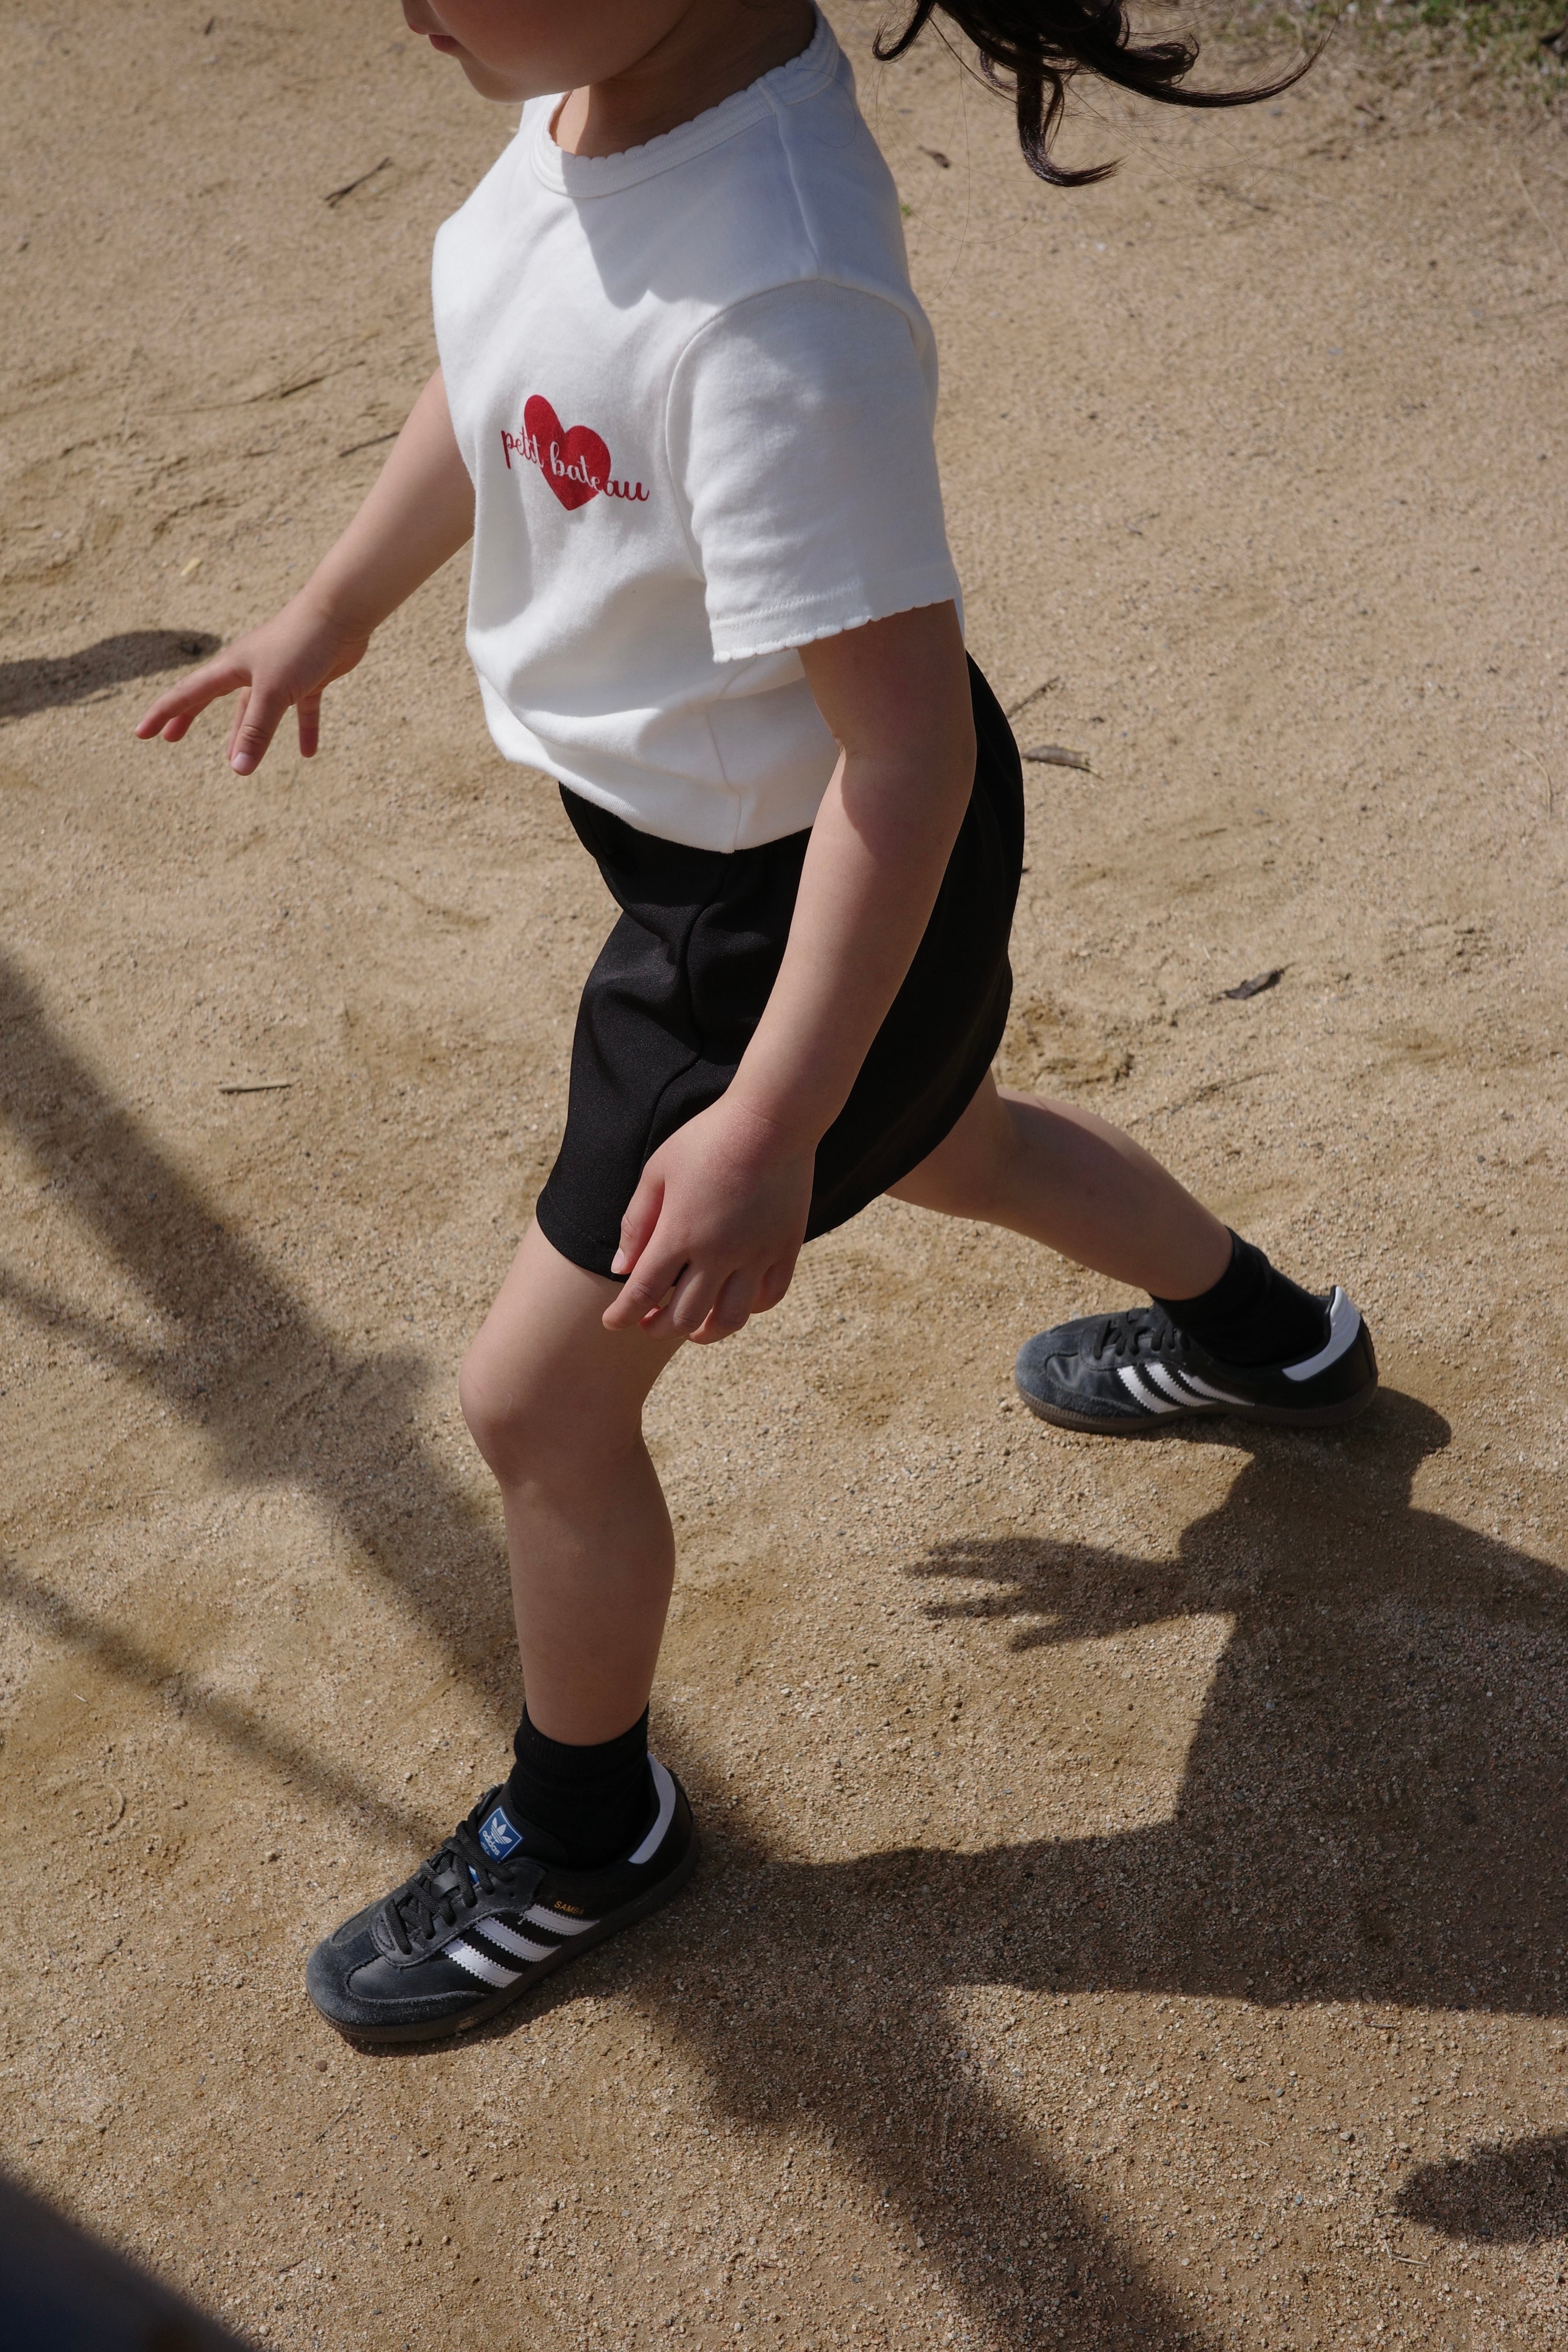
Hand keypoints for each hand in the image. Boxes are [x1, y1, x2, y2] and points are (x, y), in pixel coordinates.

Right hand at [134, 591, 371, 773]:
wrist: (340, 612)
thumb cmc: (300, 645)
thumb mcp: (272, 692)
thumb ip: (256, 730)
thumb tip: (238, 769)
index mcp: (231, 668)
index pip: (187, 694)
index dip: (163, 714)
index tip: (141, 733)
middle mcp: (250, 669)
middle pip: (212, 699)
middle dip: (190, 718)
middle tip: (171, 737)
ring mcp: (280, 673)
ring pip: (257, 711)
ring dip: (246, 735)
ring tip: (237, 762)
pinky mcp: (309, 677)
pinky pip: (303, 710)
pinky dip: (304, 729)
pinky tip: (309, 753)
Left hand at [602, 1094, 813, 1343]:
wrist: (771, 1120)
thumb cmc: (707, 1139)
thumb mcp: (658, 1171)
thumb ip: (637, 1222)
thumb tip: (619, 1269)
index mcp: (680, 1233)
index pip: (642, 1292)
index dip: (622, 1315)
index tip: (611, 1322)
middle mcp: (719, 1253)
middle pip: (684, 1316)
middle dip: (658, 1327)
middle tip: (648, 1323)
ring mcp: (756, 1254)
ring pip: (730, 1319)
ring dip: (705, 1332)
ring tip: (692, 1329)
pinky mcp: (785, 1248)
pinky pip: (769, 1297)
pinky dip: (749, 1309)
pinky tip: (734, 1301)